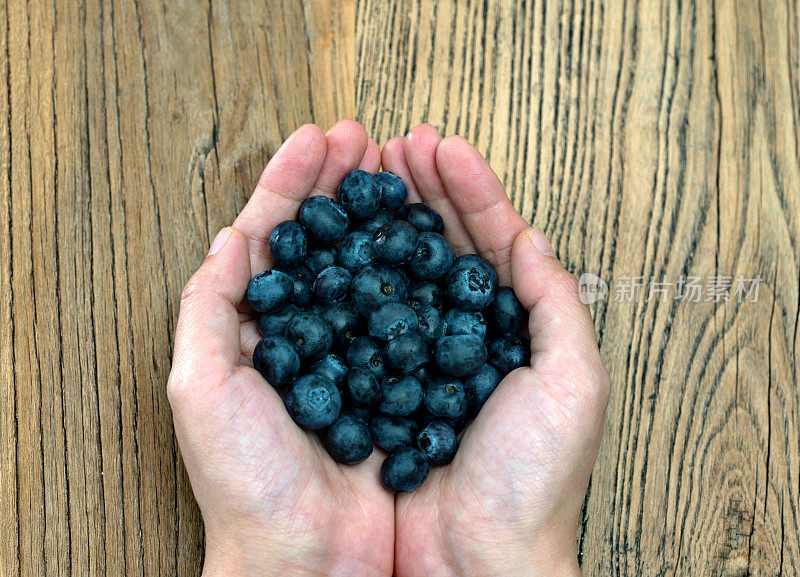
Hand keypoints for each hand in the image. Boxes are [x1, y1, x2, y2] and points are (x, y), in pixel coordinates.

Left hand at [167, 121, 392, 576]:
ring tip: (404, 166)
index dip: (293, 183)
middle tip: (366, 138)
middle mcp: (314, 332)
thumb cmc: (247, 483)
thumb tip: (229, 238)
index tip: (317, 139)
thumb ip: (206, 307)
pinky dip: (426, 268)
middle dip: (345, 183)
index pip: (275, 235)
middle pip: (330, 238)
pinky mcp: (405, 375)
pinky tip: (436, 236)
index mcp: (260, 328)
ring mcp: (364, 350)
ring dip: (387, 212)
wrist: (312, 557)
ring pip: (376, 263)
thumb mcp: (201, 389)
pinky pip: (417, 309)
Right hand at [381, 125, 609, 576]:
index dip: (469, 189)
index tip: (442, 146)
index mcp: (511, 327)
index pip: (491, 239)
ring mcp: (410, 355)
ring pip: (395, 271)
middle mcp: (459, 334)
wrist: (474, 559)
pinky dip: (347, 276)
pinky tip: (336, 242)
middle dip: (421, 189)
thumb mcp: (573, 379)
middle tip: (398, 144)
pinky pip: (356, 318)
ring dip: (383, 218)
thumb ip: (555, 301)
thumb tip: (528, 237)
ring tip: (367, 171)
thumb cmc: (532, 478)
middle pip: (439, 244)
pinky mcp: (370, 383)